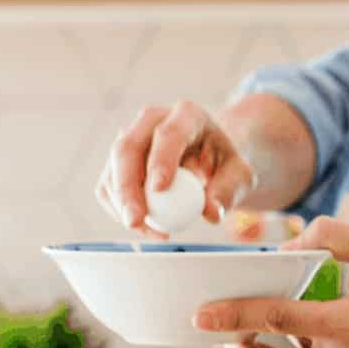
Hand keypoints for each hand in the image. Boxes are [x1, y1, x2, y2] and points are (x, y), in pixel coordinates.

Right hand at [95, 99, 256, 238]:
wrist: (211, 158)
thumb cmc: (225, 164)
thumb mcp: (240, 175)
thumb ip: (229, 190)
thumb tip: (211, 212)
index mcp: (187, 115)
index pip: (169, 134)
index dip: (161, 160)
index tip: (159, 189)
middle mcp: (152, 121)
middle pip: (127, 148)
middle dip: (127, 187)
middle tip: (136, 220)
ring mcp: (130, 139)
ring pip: (112, 171)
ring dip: (123, 206)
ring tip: (154, 232)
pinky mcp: (117, 162)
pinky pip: (108, 188)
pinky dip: (120, 211)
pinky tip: (145, 227)